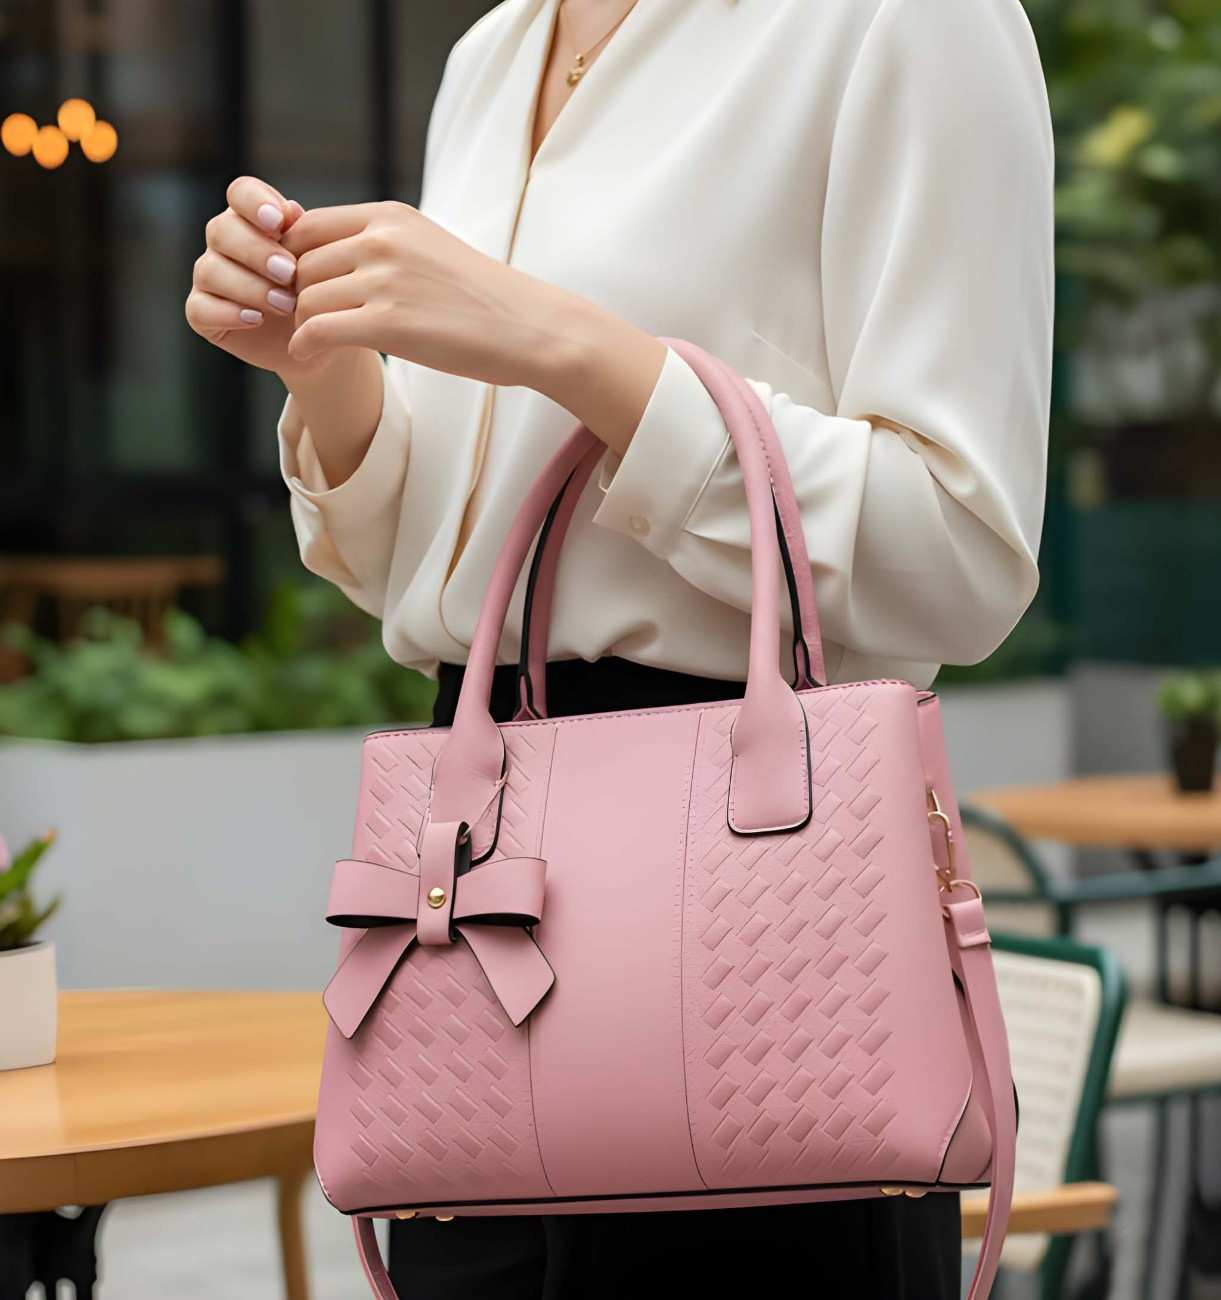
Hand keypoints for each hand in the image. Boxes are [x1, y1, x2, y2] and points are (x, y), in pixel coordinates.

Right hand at [186, 177, 326, 377]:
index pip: (240, 192)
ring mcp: (210, 276)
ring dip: (250, 287)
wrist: (319, 338)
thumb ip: (308, 234)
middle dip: (257, 251)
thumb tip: (292, 212)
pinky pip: (200, 309)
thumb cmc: (322, 292)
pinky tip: (256, 319)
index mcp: (252, 217)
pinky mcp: (202, 313)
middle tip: (290, 273)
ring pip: (210, 270)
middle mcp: (225, 241)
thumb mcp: (324, 262)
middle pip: (221, 229)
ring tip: (286, 304)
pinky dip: (228, 314)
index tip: (278, 222)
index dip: (254, 202)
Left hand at [283, 201, 568, 387]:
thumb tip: (332, 256)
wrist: (530, 328)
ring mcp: (385, 281)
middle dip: (296, 296)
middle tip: (308, 322)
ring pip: (306, 299)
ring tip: (317, 342)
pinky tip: (311, 355)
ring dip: (303, 324)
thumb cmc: (482, 298)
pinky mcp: (390, 324)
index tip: (305, 289)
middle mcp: (382, 241)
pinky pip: (318, 330)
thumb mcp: (428, 248)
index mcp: (389, 218)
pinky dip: (306, 345)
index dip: (292, 260)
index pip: (306, 227)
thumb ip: (381, 245)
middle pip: (301, 265)